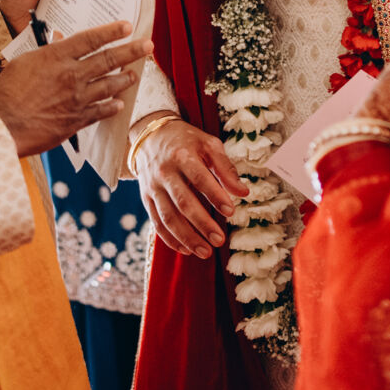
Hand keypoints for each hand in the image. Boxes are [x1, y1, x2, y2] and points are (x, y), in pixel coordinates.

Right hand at [0, 20, 151, 156]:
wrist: (2, 125)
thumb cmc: (6, 91)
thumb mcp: (24, 61)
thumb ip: (47, 51)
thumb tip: (60, 37)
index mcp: (57, 56)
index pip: (91, 39)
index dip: (112, 31)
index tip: (128, 26)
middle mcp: (71, 75)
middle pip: (108, 59)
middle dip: (131, 51)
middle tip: (147, 46)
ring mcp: (76, 99)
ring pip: (109, 85)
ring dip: (125, 79)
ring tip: (135, 75)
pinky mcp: (75, 121)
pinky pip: (100, 111)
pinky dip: (111, 106)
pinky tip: (119, 103)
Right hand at [134, 118, 248, 259]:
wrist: (150, 137)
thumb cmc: (186, 142)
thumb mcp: (208, 145)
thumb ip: (226, 168)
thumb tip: (243, 193)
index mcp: (183, 155)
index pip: (200, 179)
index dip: (215, 196)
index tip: (231, 212)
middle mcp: (165, 172)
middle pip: (183, 202)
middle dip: (202, 223)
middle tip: (220, 240)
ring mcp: (153, 187)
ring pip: (168, 217)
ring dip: (187, 237)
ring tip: (205, 252)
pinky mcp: (146, 198)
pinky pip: (157, 223)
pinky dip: (170, 239)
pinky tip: (186, 250)